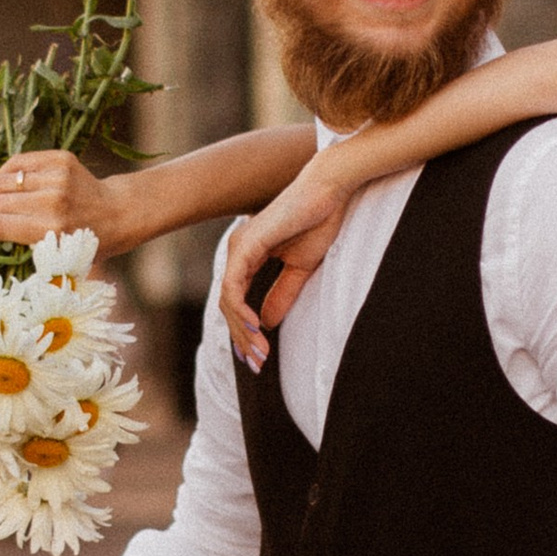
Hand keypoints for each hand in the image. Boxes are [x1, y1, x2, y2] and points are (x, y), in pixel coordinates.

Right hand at [0, 155, 136, 255]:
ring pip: (2, 180)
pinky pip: (17, 162)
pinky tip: (16, 185)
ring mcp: (57, 177)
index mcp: (50, 230)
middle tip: (2, 221)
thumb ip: (17, 256)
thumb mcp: (55, 259)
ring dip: (0, 193)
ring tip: (9, 202)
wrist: (117, 213)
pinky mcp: (60, 159)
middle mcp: (53, 201)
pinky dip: (10, 174)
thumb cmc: (83, 243)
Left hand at [219, 172, 349, 367]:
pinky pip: (234, 287)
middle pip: (229, 307)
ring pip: (228, 301)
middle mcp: (238, 252)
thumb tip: (266, 323)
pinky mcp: (246, 246)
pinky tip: (255, 329)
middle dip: (242, 340)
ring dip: (242, 332)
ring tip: (259, 353)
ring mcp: (238, 248)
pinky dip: (241, 311)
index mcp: (249, 257)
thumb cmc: (317, 222)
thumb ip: (282, 294)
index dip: (246, 333)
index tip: (261, 358)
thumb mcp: (300, 269)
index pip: (238, 303)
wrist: (328, 191)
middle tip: (259, 364)